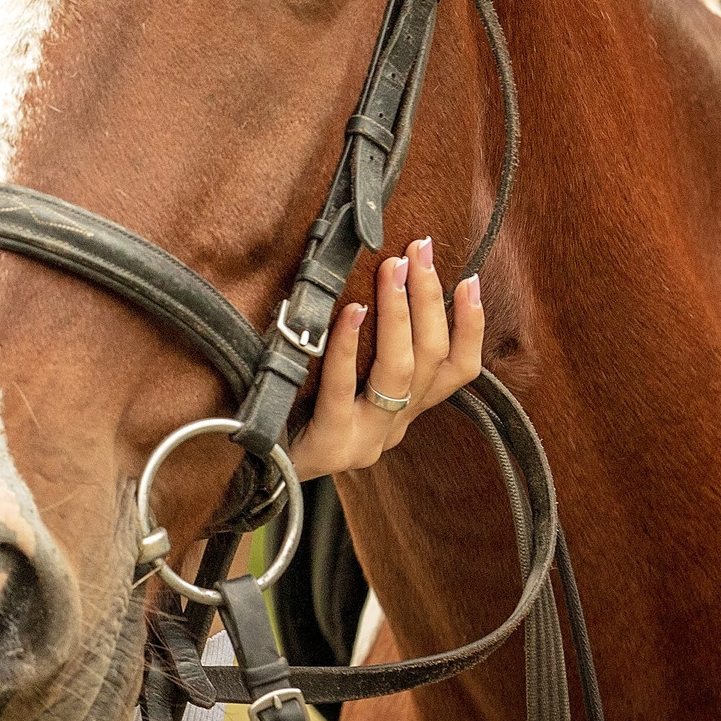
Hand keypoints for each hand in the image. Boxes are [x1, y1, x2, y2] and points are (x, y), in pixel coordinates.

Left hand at [292, 236, 484, 478]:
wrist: (249, 468)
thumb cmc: (291, 412)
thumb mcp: (341, 384)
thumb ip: (367, 353)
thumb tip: (384, 282)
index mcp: (402, 411)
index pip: (457, 371)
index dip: (470, 327)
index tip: (471, 280)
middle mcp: (391, 428)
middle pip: (430, 361)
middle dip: (430, 300)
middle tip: (420, 252)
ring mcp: (363, 441)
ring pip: (398, 374)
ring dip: (399, 314)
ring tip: (393, 270)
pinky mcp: (329, 447)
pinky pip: (340, 391)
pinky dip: (348, 348)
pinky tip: (350, 313)